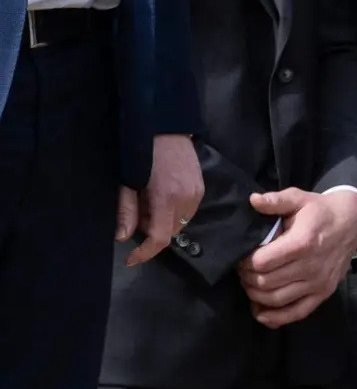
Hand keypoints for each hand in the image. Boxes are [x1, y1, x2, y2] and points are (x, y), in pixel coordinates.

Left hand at [116, 134, 200, 267]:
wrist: (167, 128)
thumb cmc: (141, 154)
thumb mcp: (127, 183)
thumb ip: (126, 211)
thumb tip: (122, 238)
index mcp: (166, 199)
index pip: (160, 238)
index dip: (145, 253)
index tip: (130, 259)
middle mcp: (187, 200)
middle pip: (170, 233)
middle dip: (151, 233)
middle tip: (135, 217)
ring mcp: (197, 193)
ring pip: (179, 223)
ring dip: (162, 223)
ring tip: (148, 204)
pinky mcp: (201, 187)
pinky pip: (187, 211)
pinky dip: (172, 212)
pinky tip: (161, 197)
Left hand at [237, 186, 356, 326]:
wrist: (352, 223)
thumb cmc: (320, 211)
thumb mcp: (299, 199)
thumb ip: (276, 201)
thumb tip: (252, 200)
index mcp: (303, 242)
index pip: (262, 263)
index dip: (244, 262)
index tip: (242, 257)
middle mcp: (311, 266)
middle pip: (265, 283)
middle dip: (247, 278)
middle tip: (244, 270)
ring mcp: (318, 282)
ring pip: (275, 299)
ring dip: (256, 295)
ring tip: (252, 283)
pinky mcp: (323, 293)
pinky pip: (296, 313)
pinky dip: (275, 318)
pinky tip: (261, 311)